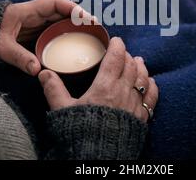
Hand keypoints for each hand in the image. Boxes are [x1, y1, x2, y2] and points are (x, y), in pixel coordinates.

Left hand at [0, 0, 90, 75]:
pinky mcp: (35, 32)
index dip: (73, 8)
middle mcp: (35, 14)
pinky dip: (67, 34)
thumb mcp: (1, 47)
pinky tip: (76, 43)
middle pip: (63, 11)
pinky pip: (55, 30)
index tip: (86, 17)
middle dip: (80, 17)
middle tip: (96, 28)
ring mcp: (36, 23)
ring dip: (76, 25)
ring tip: (92, 34)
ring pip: (61, 20)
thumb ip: (18, 57)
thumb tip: (37, 70)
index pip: (55, 3)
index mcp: (27, 11)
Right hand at [38, 37, 158, 121]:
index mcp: (105, 86)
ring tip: (139, 61)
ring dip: (141, 67)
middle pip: (131, 65)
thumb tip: (43, 73)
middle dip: (128, 55)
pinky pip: (152, 97)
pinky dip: (152, 86)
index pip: (115, 58)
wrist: (97, 154)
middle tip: (123, 52)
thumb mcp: (62, 109)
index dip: (117, 46)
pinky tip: (151, 82)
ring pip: (143, 78)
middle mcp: (123, 92)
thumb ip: (54, 89)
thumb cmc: (80, 131)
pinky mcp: (141, 118)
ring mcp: (134, 105)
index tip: (116, 40)